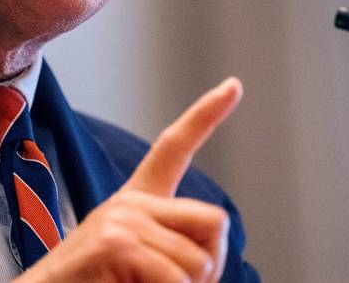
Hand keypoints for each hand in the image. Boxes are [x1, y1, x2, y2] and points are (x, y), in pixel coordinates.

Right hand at [16, 77, 242, 282]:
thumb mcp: (138, 262)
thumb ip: (172, 247)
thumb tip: (209, 256)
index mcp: (137, 201)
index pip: (174, 147)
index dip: (206, 114)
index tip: (233, 85)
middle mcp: (130, 203)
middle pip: (215, 221)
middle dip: (208, 264)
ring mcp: (122, 219)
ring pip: (199, 261)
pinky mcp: (115, 243)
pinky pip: (175, 279)